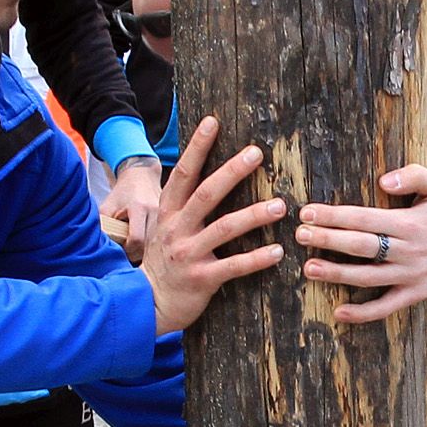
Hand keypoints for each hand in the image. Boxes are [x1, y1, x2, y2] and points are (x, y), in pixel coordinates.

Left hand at [97, 157, 162, 261]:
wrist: (142, 177)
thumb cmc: (122, 193)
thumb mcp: (107, 206)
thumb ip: (103, 225)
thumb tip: (98, 246)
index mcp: (139, 207)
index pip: (136, 239)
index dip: (127, 248)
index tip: (120, 246)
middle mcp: (156, 212)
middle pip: (148, 245)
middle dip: (135, 252)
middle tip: (125, 248)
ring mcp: (165, 217)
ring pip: (156, 245)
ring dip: (144, 249)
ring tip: (134, 243)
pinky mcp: (169, 221)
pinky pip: (161, 240)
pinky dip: (152, 245)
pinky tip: (143, 241)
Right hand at [139, 118, 284, 332]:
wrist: (147, 303)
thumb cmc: (163, 261)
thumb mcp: (165, 228)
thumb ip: (183, 204)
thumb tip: (207, 175)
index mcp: (169, 213)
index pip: (184, 174)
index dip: (197, 147)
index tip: (212, 122)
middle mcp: (177, 229)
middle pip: (206, 194)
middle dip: (231, 172)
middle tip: (256, 154)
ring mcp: (189, 254)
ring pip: (224, 229)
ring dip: (253, 215)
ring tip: (279, 205)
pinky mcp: (201, 278)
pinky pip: (233, 266)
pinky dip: (256, 258)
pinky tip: (277, 251)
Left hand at [295, 164, 426, 324]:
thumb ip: (413, 176)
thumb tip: (384, 181)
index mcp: (408, 223)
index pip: (364, 219)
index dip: (334, 216)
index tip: (308, 213)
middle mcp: (407, 250)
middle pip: (360, 247)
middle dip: (327, 241)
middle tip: (299, 236)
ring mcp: (411, 275)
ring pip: (367, 277)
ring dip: (336, 274)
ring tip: (309, 268)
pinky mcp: (415, 294)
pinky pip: (386, 307)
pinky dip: (363, 313)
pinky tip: (339, 312)